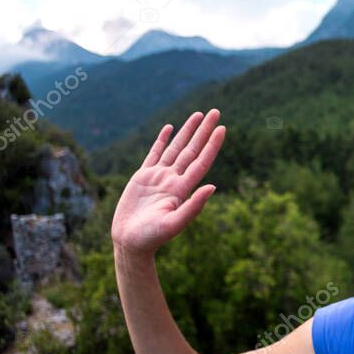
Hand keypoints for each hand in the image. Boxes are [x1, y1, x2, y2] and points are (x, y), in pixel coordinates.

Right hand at [110, 109, 225, 255]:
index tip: (222, 128)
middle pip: (192, 149)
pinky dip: (162, 140)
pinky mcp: (142, 177)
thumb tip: (213, 187)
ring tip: (198, 115)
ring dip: (187, 131)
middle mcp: (173, 180)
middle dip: (203, 130)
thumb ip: (193, 206)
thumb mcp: (174, 224)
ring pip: (175, 148)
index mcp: (182, 189)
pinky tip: (170, 128)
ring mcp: (158, 177)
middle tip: (216, 111)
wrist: (131, 243)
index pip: (201, 161)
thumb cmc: (152, 238)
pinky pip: (154, 154)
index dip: (212, 145)